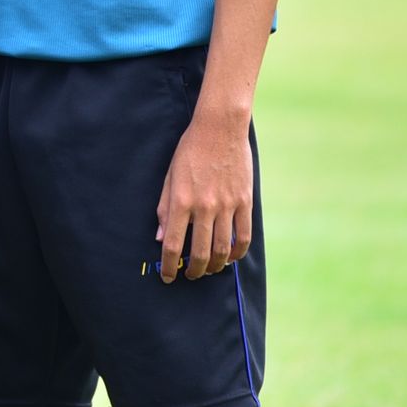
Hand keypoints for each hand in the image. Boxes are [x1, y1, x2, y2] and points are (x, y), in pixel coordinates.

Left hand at [156, 108, 251, 282]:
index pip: (174, 244)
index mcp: (182, 201)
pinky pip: (244, 236)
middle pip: (201, 253)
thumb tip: (161, 237)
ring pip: (224, 249)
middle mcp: (205, 207)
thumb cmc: (190, 151)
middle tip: (189, 275)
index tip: (166, 276)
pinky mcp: (245, 202)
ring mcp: (227, 206)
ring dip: (216, 266)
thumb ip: (165, 208)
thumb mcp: (169, 177)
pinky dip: (239, 252)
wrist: (219, 129)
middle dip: (193, 270)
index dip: (169, 265)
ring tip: (209, 270)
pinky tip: (232, 257)